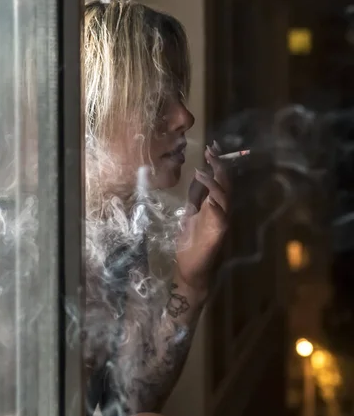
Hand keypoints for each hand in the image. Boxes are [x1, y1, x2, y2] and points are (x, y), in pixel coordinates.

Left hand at [176, 143, 228, 291]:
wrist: (190, 268)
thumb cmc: (190, 242)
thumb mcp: (189, 212)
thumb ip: (195, 196)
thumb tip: (197, 174)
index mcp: (215, 204)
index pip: (220, 178)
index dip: (217, 162)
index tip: (211, 146)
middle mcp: (222, 209)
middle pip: (225, 183)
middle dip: (219, 165)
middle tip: (211, 150)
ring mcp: (222, 220)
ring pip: (225, 195)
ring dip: (216, 180)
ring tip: (204, 167)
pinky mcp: (219, 231)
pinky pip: (221, 213)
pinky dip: (215, 200)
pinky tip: (207, 192)